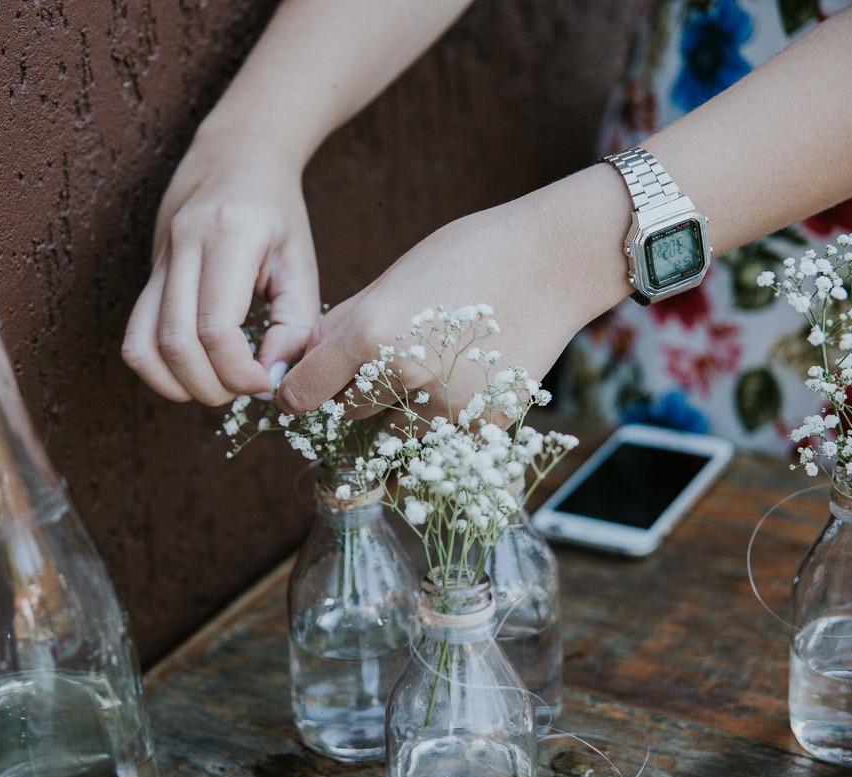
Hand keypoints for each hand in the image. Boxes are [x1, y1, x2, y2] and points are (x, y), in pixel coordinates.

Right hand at [122, 129, 319, 404]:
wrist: (236, 156)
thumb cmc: (277, 214)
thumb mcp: (302, 263)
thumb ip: (296, 325)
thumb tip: (270, 378)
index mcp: (231, 235)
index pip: (216, 327)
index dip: (238, 371)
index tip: (265, 382)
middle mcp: (185, 245)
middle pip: (176, 343)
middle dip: (211, 385)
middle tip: (243, 390)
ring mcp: (158, 260)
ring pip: (143, 345)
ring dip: (179, 385)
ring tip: (218, 386)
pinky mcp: (146, 276)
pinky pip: (134, 337)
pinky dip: (157, 371)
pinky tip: (191, 373)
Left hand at [276, 165, 633, 416]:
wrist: (553, 260)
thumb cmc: (467, 256)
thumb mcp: (391, 279)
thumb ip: (341, 326)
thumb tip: (300, 364)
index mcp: (369, 338)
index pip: (304, 395)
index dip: (298, 394)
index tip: (305, 392)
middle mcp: (403, 380)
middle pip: (350, 415)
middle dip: (357, 397)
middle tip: (385, 366)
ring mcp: (447, 410)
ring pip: (394, 437)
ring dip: (399, 419)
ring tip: (430, 374)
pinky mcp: (485, 427)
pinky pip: (442, 445)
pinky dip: (442, 428)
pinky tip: (461, 385)